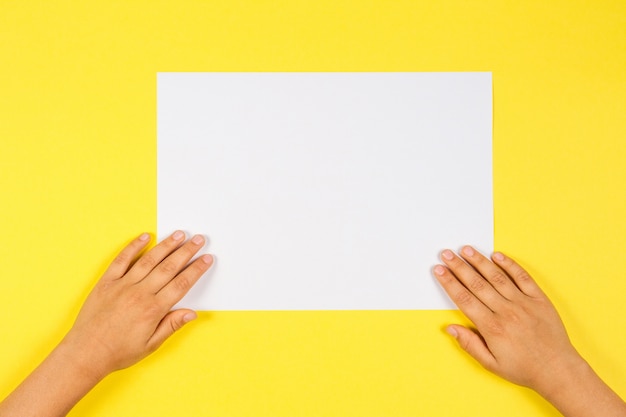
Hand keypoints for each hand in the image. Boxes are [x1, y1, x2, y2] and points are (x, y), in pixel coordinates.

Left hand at [62, 231, 213, 379]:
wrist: (85, 353)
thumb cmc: (118, 352)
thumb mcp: (150, 345)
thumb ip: (171, 325)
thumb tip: (192, 313)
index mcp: (153, 310)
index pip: (181, 284)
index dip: (196, 270)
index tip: (207, 259)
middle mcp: (139, 293)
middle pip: (169, 267)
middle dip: (186, 251)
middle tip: (199, 239)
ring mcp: (122, 285)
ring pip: (149, 260)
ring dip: (166, 245)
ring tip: (179, 234)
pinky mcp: (106, 282)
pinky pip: (121, 260)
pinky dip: (133, 247)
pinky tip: (145, 237)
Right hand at [433, 246, 581, 394]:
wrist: (558, 370)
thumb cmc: (524, 369)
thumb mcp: (491, 364)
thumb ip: (469, 344)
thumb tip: (450, 328)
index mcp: (492, 328)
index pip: (464, 299)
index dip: (449, 283)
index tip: (439, 270)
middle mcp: (506, 312)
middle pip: (477, 284)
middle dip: (459, 267)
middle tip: (446, 254)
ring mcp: (524, 303)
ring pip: (497, 277)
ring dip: (480, 261)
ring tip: (466, 250)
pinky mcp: (539, 299)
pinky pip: (522, 277)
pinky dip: (510, 265)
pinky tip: (497, 255)